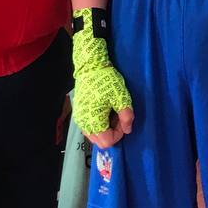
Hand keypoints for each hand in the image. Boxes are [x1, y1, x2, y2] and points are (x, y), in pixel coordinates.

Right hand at [71, 8, 134, 147]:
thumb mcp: (121, 98)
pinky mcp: (79, 112)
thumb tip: (128, 130)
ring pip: (94, 134)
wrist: (90, 66)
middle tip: (118, 116)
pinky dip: (99, 122)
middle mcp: (84, 124)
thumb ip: (126, 116)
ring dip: (105, 128)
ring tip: (111, 112)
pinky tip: (104, 109)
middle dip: (112, 132)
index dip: (119, 133)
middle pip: (100, 141)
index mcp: (94, 122)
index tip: (123, 119)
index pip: (108, 141)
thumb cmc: (106, 81)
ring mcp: (79, 119)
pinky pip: (89, 126)